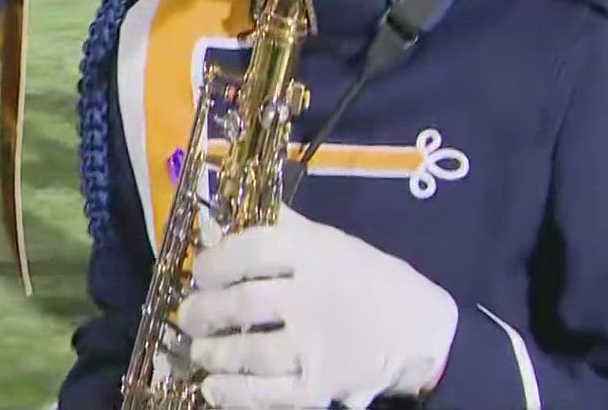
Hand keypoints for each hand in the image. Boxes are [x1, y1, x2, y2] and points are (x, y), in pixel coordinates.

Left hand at [175, 206, 458, 408]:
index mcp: (314, 254)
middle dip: (204, 312)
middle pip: (243, 303)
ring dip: (213, 353)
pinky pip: (270, 395)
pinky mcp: (321, 387)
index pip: (251, 249)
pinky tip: (213, 388)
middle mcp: (312, 298)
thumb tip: (213, 215)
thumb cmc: (365, 278)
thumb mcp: (326, 241)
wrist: (420, 329)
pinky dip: (235, 394)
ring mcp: (317, 346)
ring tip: (200, 351)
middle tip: (187, 317)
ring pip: (250, 353)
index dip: (215, 261)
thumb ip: (275, 227)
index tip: (200, 272)